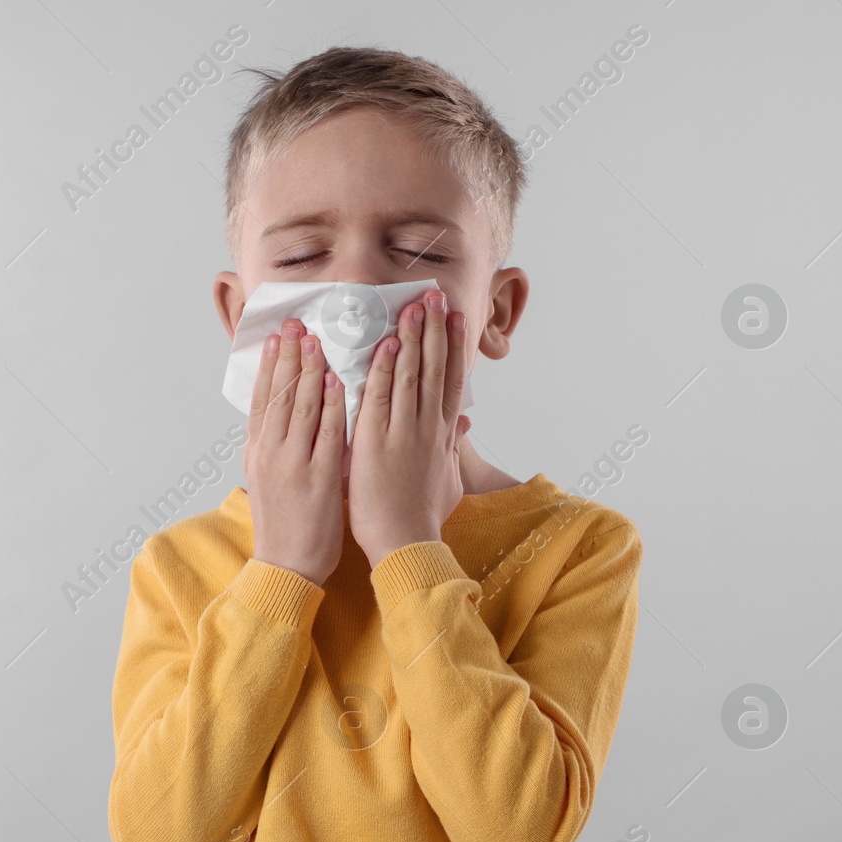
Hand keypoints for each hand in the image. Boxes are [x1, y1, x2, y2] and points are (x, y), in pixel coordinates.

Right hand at [243, 319, 346, 585]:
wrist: (286, 565)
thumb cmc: (283, 525)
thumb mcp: (266, 479)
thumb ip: (272, 446)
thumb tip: (277, 417)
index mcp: (257, 452)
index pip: (262, 399)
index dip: (270, 365)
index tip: (277, 336)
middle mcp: (270, 453)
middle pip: (279, 394)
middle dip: (289, 356)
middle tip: (297, 324)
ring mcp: (293, 464)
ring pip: (301, 407)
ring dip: (309, 370)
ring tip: (315, 340)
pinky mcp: (319, 478)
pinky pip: (327, 434)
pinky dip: (332, 405)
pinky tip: (337, 381)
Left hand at [347, 288, 469, 567]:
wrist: (406, 544)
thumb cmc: (423, 517)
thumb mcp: (448, 480)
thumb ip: (453, 449)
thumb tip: (464, 427)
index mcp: (442, 435)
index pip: (452, 381)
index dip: (454, 346)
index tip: (456, 318)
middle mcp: (427, 429)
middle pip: (434, 369)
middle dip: (434, 330)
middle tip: (434, 296)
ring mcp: (404, 434)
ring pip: (410, 377)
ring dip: (411, 339)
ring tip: (414, 307)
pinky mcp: (377, 444)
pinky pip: (380, 399)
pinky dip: (384, 371)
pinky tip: (387, 345)